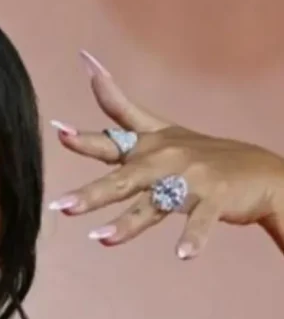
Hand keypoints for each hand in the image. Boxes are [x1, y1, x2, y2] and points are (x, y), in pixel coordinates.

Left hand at [47, 50, 283, 258]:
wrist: (260, 171)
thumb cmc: (199, 153)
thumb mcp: (159, 129)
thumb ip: (120, 107)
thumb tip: (87, 63)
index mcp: (149, 145)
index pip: (112, 138)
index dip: (85, 137)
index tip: (58, 132)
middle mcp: (165, 160)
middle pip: (124, 179)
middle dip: (92, 194)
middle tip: (62, 207)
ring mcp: (191, 180)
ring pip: (154, 204)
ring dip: (128, 224)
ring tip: (102, 239)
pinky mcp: (215, 199)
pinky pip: (200, 221)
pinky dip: (192, 238)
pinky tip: (183, 255)